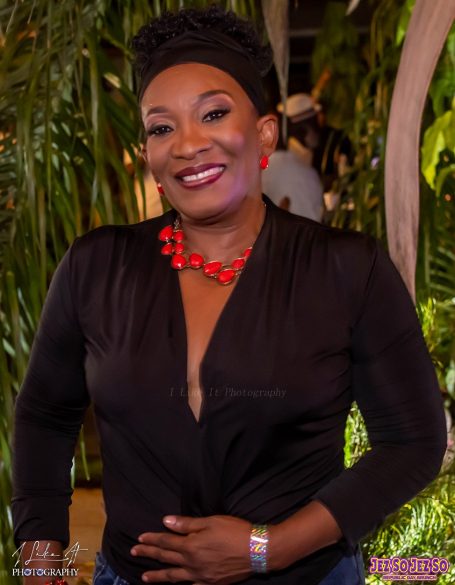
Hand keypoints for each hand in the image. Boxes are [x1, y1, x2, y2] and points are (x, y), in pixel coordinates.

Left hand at [130, 514, 253, 583]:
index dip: (152, 539)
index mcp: (191, 545)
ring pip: (174, 577)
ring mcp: (201, 576)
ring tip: (144, 577)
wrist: (257, 551)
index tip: (139, 538)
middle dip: (149, 555)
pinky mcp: (211, 583)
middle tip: (134, 552)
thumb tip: (166, 521)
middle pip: (166, 559)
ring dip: (158, 576)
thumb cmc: (235, 531)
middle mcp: (193, 563)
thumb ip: (187, 524)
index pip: (166, 542)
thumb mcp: (211, 521)